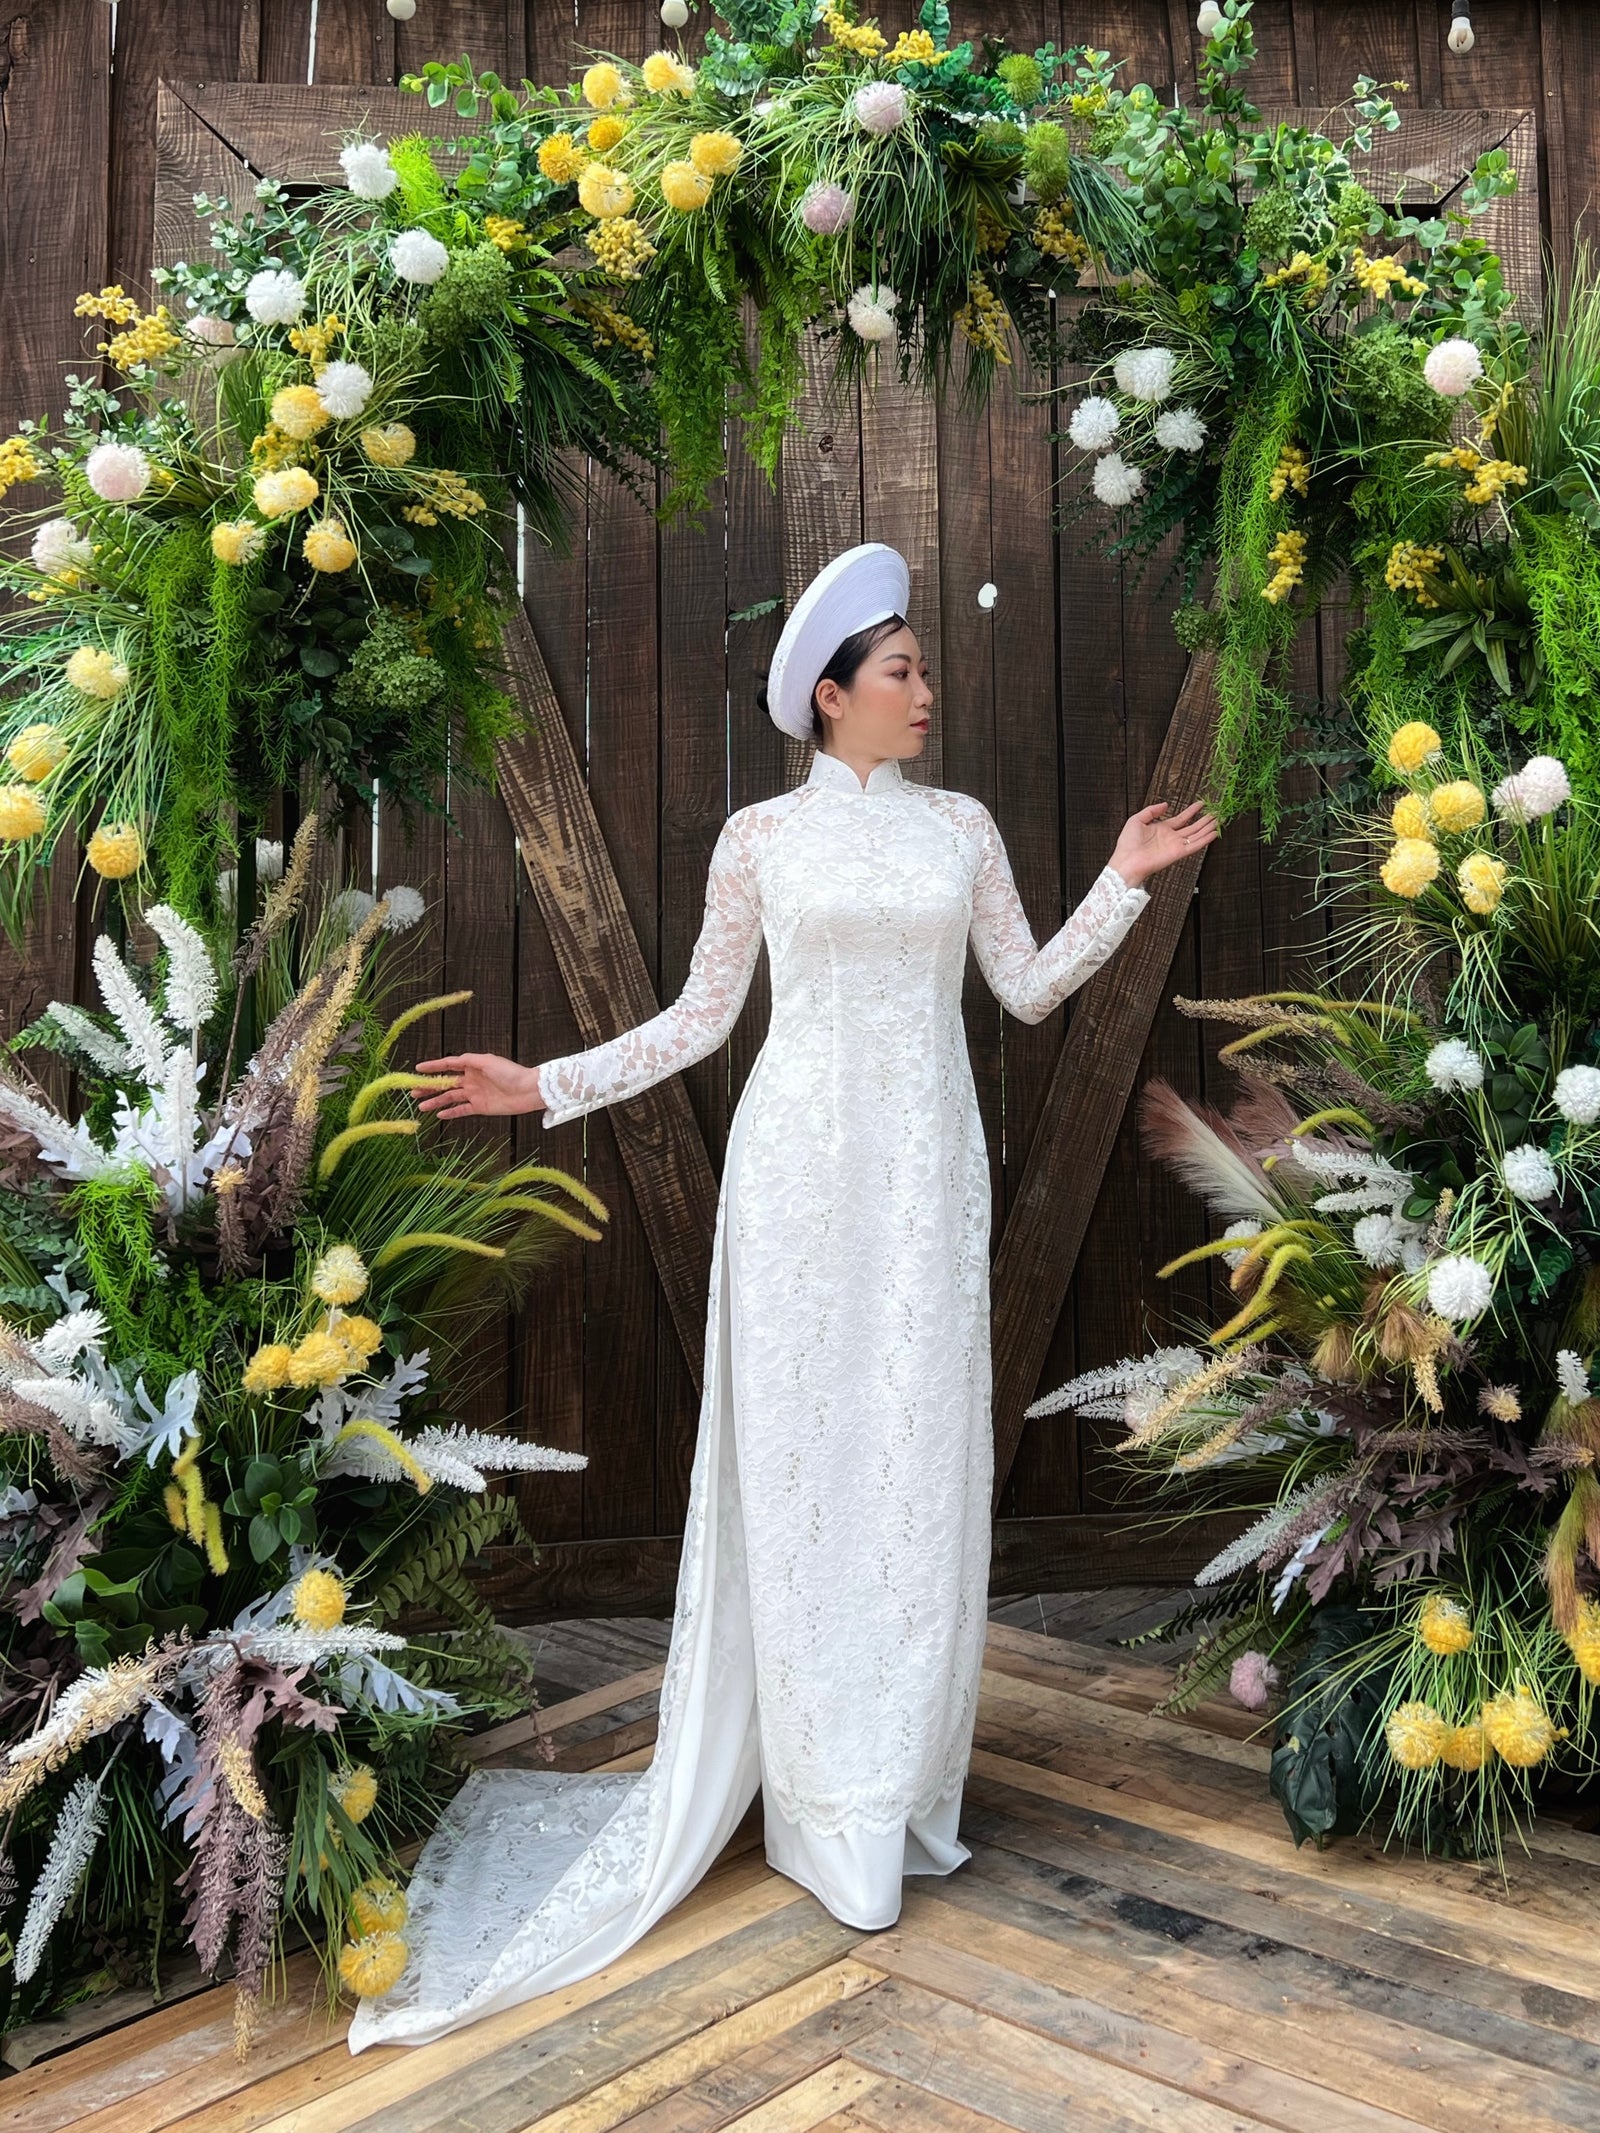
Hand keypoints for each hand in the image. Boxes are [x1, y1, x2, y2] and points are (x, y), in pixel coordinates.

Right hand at [415, 1053, 545, 1120]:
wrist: (527, 1091)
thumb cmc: (510, 1073)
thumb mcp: (488, 1061)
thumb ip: (469, 1060)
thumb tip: (452, 1060)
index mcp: (472, 1066)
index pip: (448, 1065)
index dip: (432, 1067)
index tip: (417, 1069)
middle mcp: (471, 1079)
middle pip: (445, 1083)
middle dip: (429, 1086)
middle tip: (412, 1091)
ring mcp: (475, 1094)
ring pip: (450, 1097)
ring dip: (436, 1101)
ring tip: (420, 1106)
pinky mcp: (480, 1107)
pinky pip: (462, 1110)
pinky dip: (451, 1112)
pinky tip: (439, 1115)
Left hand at [1108, 800, 1220, 888]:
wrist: (1127, 861)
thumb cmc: (1127, 844)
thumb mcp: (1137, 820)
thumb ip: (1152, 811)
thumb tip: (1165, 804)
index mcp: (1162, 829)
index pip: (1181, 818)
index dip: (1192, 811)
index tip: (1201, 804)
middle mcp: (1171, 837)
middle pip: (1192, 827)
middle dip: (1204, 820)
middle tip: (1216, 812)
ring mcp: (1176, 845)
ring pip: (1196, 835)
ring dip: (1208, 828)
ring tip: (1219, 820)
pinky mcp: (1178, 853)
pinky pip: (1195, 845)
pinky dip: (1205, 839)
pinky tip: (1214, 833)